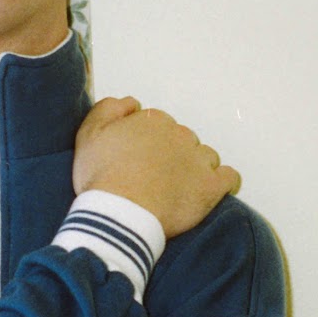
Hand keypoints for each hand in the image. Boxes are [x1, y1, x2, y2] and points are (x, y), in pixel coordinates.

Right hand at [73, 97, 239, 237]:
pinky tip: (206, 191)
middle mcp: (179, 135)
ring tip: (176, 188)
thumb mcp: (88, 134)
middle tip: (152, 176)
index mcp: (152, 121)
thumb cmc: (100, 177)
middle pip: (181, 139)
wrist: (120, 214)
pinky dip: (221, 182)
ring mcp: (198, 161)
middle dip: (171, 153)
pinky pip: (229, 178)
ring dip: (194, 167)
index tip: (136, 159)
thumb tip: (132, 103)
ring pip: (204, 156)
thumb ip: (109, 109)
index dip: (146, 142)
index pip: (157, 124)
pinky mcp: (211, 187)